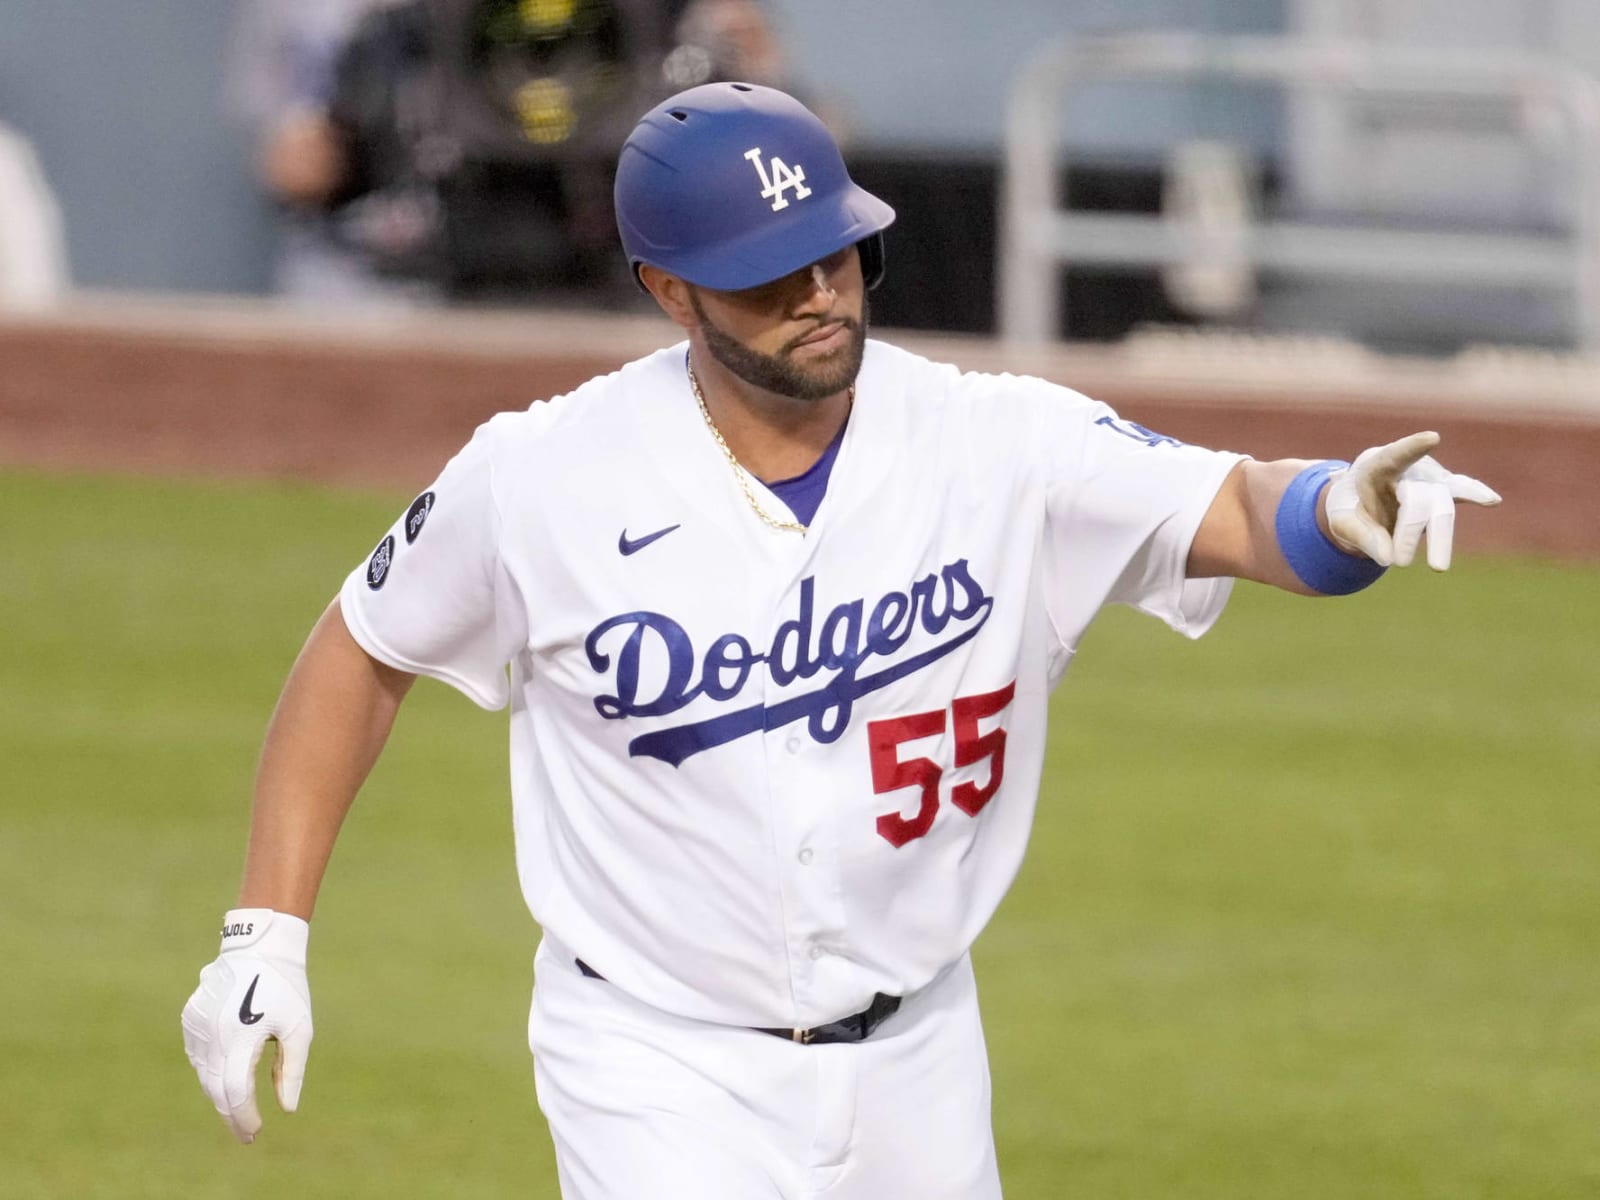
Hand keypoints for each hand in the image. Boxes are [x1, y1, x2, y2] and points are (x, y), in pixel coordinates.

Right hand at [180, 909, 312, 1143]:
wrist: (258, 948)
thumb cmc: (285, 988)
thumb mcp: (298, 1028)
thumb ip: (291, 1070)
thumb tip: (287, 1108)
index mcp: (241, 1037)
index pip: (236, 1092)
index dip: (244, 1117)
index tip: (255, 1133)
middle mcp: (213, 1035)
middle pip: (216, 1089)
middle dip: (231, 1114)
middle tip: (246, 1133)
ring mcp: (197, 1027)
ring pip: (204, 1074)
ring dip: (220, 1094)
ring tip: (240, 1108)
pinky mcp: (190, 1019)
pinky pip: (197, 1056)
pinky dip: (210, 1071)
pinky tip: (225, 1077)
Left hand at [1324, 432, 1500, 569]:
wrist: (1362, 499)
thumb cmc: (1350, 506)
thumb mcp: (1340, 521)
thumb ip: (1360, 536)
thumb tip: (1387, 558)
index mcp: (1376, 468)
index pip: (1393, 457)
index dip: (1412, 449)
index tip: (1432, 438)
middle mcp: (1408, 470)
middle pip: (1417, 499)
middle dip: (1410, 531)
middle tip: (1399, 562)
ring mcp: (1430, 479)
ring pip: (1441, 506)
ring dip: (1440, 538)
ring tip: (1438, 567)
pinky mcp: (1444, 491)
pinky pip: (1461, 491)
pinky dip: (1475, 493)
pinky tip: (1491, 500)